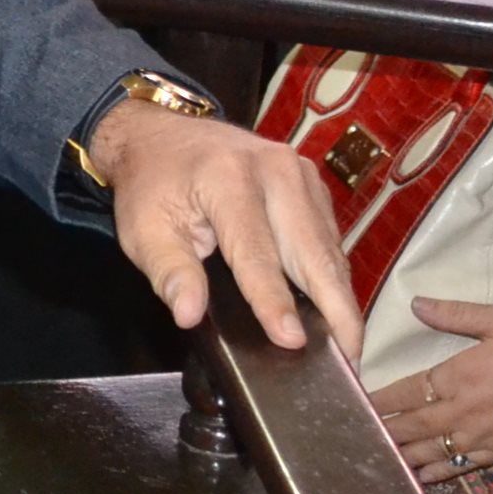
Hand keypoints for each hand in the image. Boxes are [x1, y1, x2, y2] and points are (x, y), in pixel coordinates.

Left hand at [88, 101, 364, 358]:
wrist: (162, 134)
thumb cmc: (151, 185)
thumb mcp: (143, 229)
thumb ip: (169, 271)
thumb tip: (190, 315)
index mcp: (228, 178)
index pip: (256, 252)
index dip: (274, 301)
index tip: (292, 341)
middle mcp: (275, 170)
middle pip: (313, 251)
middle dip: (335, 309)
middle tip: (348, 359)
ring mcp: (300, 173)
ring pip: (328, 248)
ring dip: (340, 298)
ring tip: (347, 347)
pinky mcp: (311, 184)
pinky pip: (328, 238)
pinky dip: (332, 276)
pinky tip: (333, 311)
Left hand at [365, 300, 492, 482]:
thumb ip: (455, 314)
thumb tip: (415, 304)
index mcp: (459, 375)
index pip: (405, 392)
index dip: (375, 401)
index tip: (350, 405)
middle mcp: (464, 411)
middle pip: (409, 427)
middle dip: (378, 432)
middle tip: (347, 439)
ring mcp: (482, 436)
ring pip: (429, 451)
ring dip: (399, 456)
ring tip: (371, 460)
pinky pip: (460, 467)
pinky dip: (435, 473)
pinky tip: (418, 477)